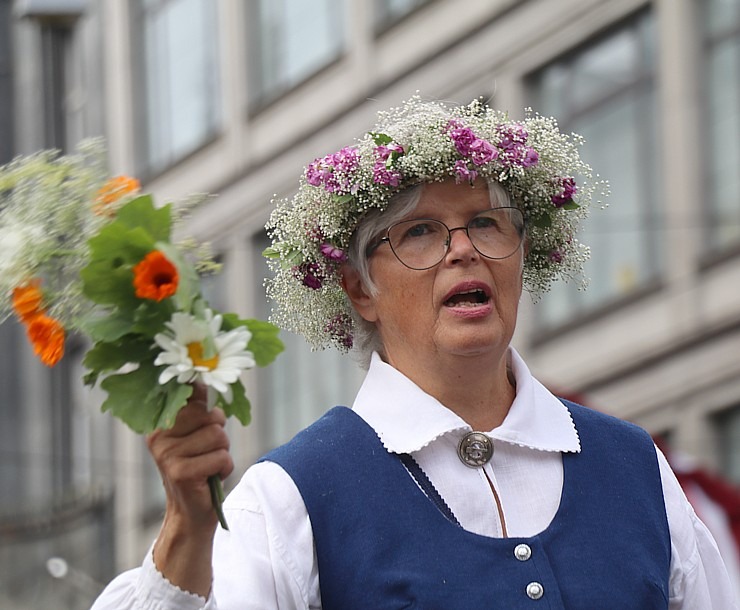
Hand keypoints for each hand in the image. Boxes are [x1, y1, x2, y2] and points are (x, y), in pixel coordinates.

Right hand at [147, 383, 233, 595]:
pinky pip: (221, 457)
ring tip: (208, 465)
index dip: (206, 403)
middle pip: (209, 414)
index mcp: (159, 423)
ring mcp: (166, 455)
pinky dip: (224, 468)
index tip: (206, 411)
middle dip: (219, 432)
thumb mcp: (197, 433)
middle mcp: (157, 436)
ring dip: (223, 452)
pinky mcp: (180, 472)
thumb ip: (199, 407)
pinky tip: (211, 477)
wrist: (191, 513)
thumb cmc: (200, 467)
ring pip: (218, 435)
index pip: (190, 395)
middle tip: (208, 451)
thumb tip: (206, 377)